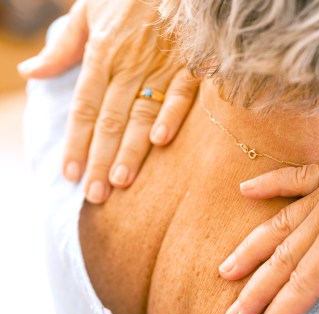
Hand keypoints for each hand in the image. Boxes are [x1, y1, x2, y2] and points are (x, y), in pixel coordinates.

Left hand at [18, 0, 198, 203]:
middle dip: (100, 158)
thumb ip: (62, 46)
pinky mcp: (191, 66)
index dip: (76, 142)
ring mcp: (162, 66)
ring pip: (142, 113)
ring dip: (131, 149)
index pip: (84, 108)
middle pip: (110, 119)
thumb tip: (29, 72)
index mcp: (102, 53)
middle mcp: (129, 64)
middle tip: (95, 193)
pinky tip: (161, 141)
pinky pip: (182, 93)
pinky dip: (172, 115)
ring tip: (120, 181)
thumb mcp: (87, 12)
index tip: (70, 174)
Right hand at [219, 144, 318, 313]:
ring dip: (254, 246)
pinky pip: (299, 176)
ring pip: (283, 221)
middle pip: (286, 255)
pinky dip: (271, 183)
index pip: (305, 282)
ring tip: (226, 269)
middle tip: (233, 312)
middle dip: (258, 288)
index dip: (280, 311)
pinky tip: (246, 189)